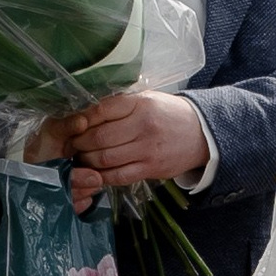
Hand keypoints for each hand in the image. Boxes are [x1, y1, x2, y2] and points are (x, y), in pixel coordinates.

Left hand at [60, 89, 210, 196]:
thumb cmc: (169, 114)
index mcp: (141, 104)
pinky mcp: (151, 169)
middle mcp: (143, 126)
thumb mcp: (147, 99)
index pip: (101, 110)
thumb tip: (86, 114)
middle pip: (98, 138)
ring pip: (104, 159)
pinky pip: (118, 176)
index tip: (74, 125)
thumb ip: (120, 105)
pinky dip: (102, 176)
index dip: (82, 119)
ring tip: (82, 158)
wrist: (202, 134)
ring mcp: (147, 150)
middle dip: (79, 143)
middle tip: (73, 145)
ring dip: (87, 161)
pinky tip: (96, 172)